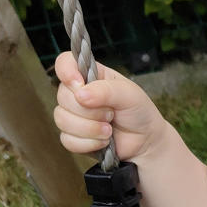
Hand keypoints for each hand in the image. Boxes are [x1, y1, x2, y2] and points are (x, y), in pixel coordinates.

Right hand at [53, 52, 167, 162]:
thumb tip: (80, 94)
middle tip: (111, 113)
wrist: (145, 142)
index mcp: (90, 75)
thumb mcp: (129, 94)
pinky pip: (68, 140)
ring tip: (109, 130)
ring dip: (90, 128)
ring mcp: (73, 115)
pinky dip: (89, 143)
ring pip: (62, 120)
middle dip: (90, 110)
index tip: (79, 85)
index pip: (65, 63)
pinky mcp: (73, 137)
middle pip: (62, 96)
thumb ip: (106, 91)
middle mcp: (77, 93)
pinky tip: (103, 141)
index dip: (66, 72)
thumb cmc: (138, 112)